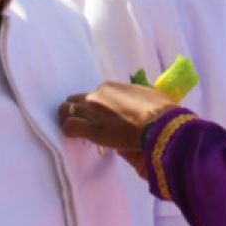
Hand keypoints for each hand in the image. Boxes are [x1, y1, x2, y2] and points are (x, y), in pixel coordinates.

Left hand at [59, 82, 178, 151]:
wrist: (160, 124)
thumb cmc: (160, 111)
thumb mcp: (147, 97)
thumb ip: (135, 100)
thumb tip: (135, 107)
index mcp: (111, 87)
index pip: (93, 96)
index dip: (94, 108)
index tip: (100, 118)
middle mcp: (98, 96)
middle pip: (75, 100)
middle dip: (76, 111)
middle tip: (83, 124)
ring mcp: (92, 111)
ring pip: (65, 111)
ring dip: (68, 120)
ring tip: (76, 131)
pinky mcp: (90, 128)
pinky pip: (68, 127)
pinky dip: (69, 131)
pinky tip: (75, 138)